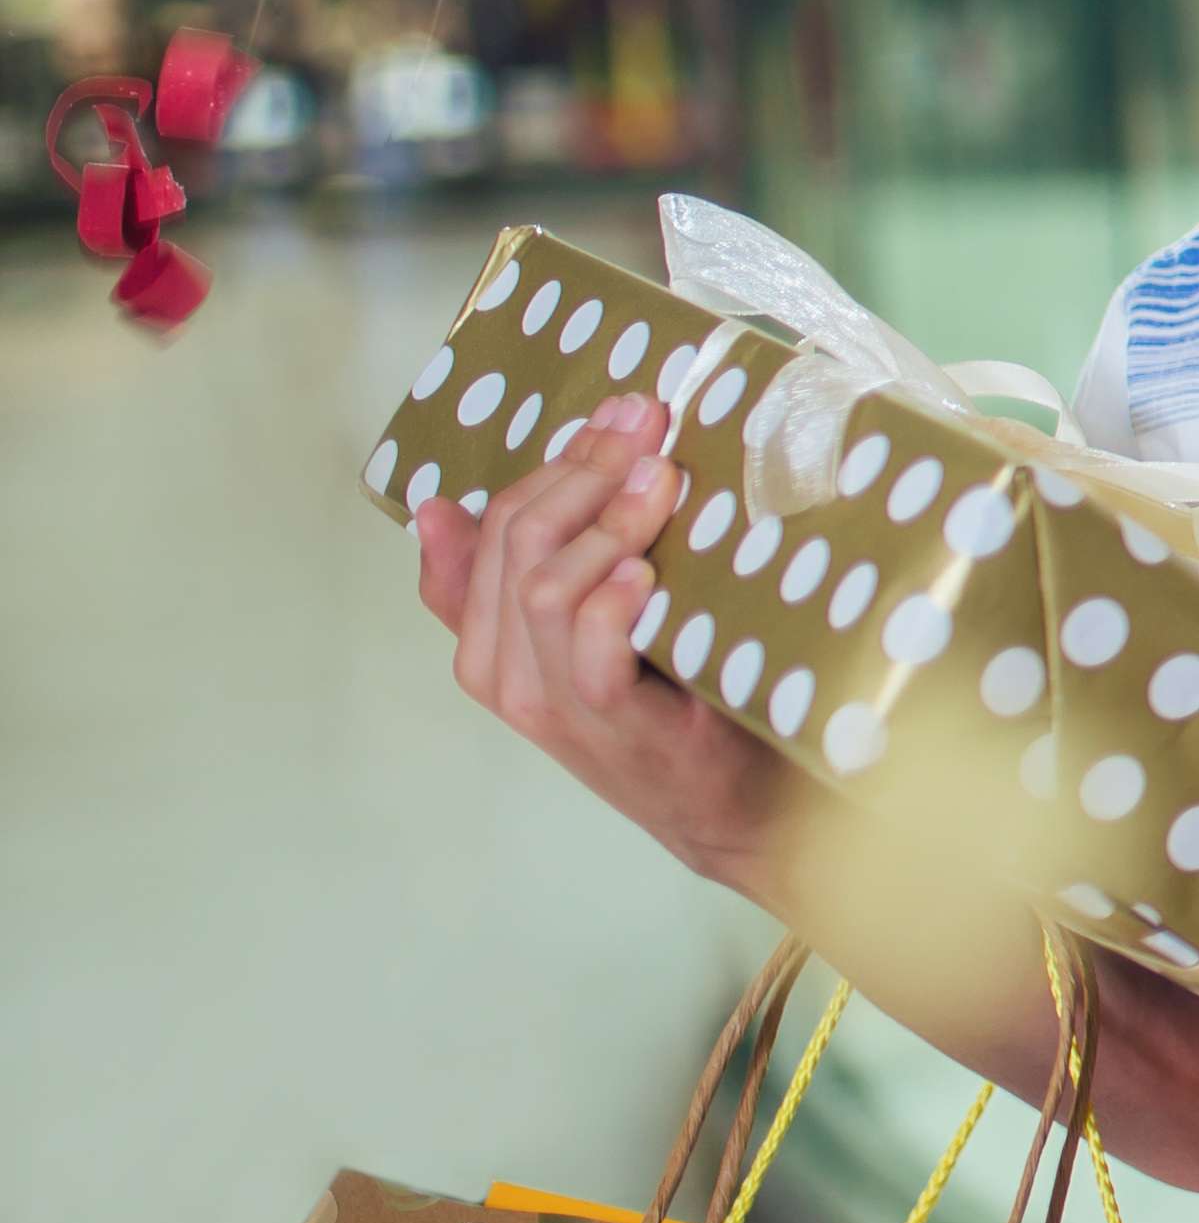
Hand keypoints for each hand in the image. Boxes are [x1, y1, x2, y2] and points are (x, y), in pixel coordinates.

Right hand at [415, 391, 789, 895]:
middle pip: (516, 541)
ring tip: (662, 480)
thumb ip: (538, 574)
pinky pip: (587, 654)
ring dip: (605, 521)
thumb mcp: (597, 630)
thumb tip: (441, 507)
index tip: (619, 412)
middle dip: (582, 468)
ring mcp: (552, 703)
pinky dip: (611, 605)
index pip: (491, 526)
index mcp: (489, 642)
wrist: (733, 809)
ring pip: (543, 587)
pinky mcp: (609, 726)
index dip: (555, 460)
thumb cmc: (674, 702)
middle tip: (647, 423)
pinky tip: (647, 572)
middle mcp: (505, 673)